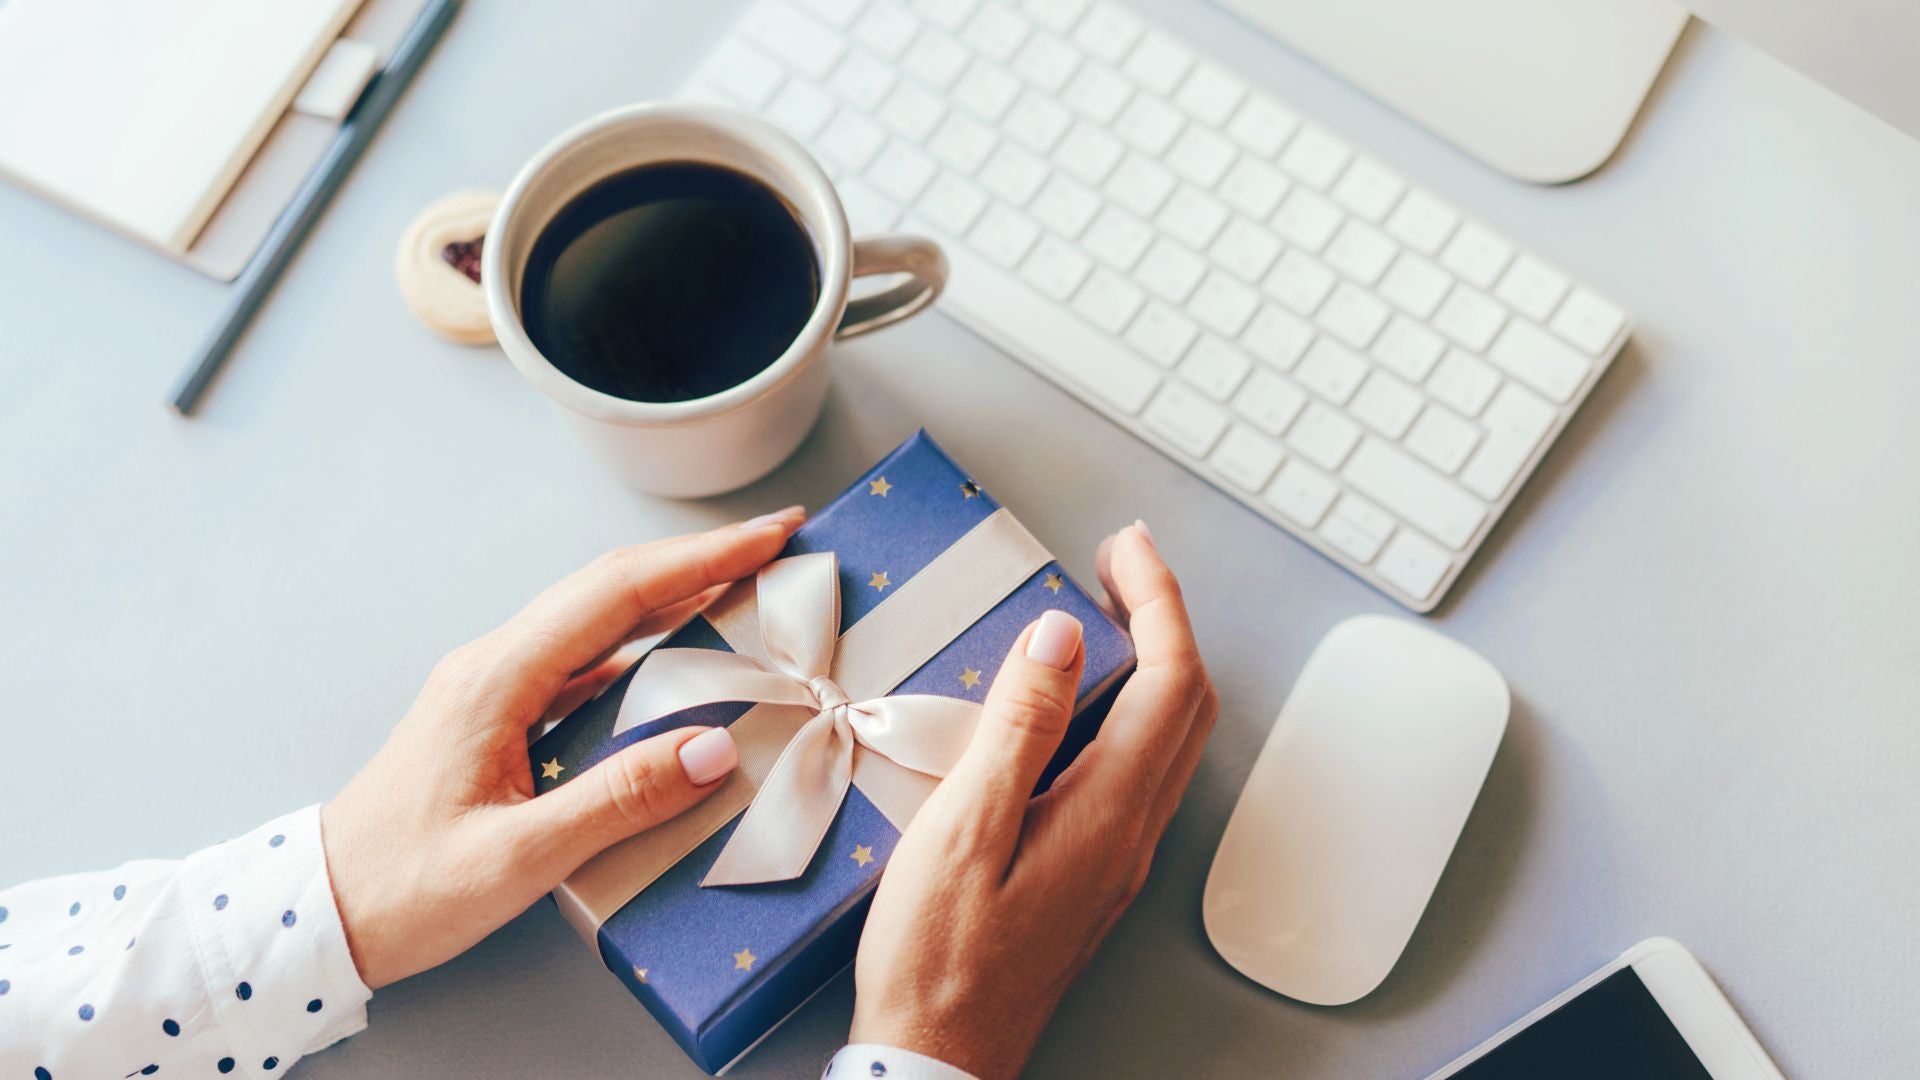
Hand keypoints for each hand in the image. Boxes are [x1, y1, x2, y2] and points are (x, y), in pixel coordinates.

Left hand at [320, 508, 804, 988]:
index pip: (617, 594)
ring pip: (598, 618)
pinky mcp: (499, 717)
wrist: (319, 915)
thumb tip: (713, 747)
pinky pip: (585, 660)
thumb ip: (618, 800)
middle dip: (700, 558)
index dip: (702, 560)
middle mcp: (494, 665)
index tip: (769, 536)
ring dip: (675, 593)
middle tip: (776, 542)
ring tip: (746, 586)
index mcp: (497, 680)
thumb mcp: (517, 859)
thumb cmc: (404, 889)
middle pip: (611, 587)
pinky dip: (645, 642)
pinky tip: (681, 656)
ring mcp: (494, 687)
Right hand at [851, 523, 1217, 1077]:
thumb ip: (1019, 728)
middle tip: (1118, 563)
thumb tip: (1061, 636)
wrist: (938, 1060)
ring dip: (1153, 663)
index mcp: (1107, 813)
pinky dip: (1127, 710)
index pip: (1170, 680)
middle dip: (1165, 619)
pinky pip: (1138, 771)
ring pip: (1170, 739)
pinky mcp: (1093, 876)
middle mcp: (1131, 834)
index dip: (1157, 600)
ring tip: (1103, 614)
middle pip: (1187, 704)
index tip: (1124, 546)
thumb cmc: (935, 959)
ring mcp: (1117, 859)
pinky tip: (1076, 703)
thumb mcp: (963, 831)